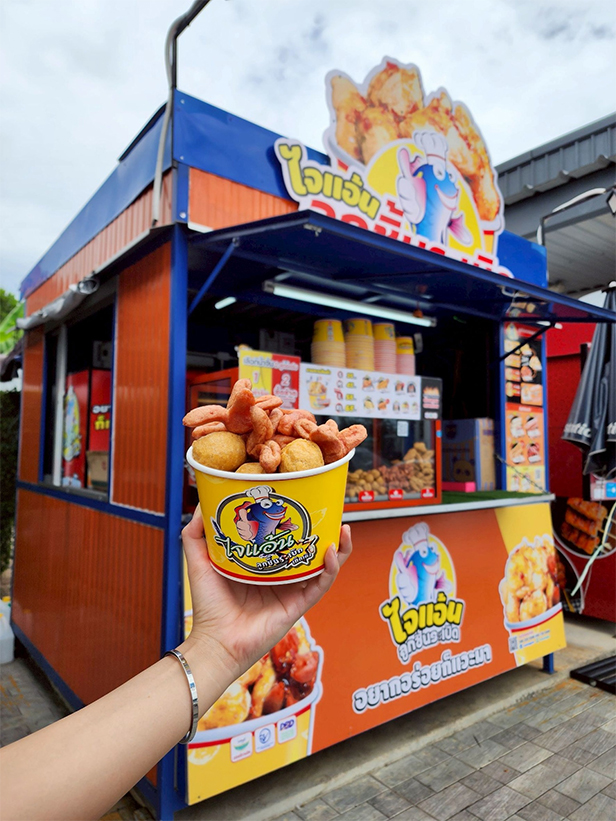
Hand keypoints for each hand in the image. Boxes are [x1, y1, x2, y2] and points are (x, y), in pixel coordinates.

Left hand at [180, 506, 351, 692]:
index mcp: (263, 564)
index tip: (301, 500)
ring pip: (324, 565)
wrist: (215, 640)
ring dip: (338, 546)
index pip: (285, 538)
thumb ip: (197, 534)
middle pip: (310, 549)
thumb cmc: (208, 606)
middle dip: (323, 530)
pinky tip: (330, 550)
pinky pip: (322, 583)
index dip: (297, 521)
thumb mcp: (200, 560)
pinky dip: (331, 567)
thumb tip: (201, 506)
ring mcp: (293, 589)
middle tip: (329, 510)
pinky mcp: (300, 604)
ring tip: (342, 527)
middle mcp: (282, 575)